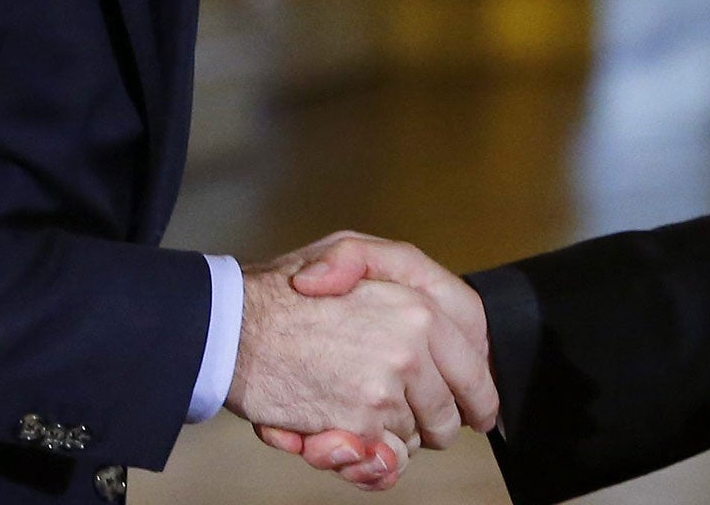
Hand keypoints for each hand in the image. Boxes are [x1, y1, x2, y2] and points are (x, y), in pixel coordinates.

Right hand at [251, 232, 496, 488]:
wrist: (231, 326)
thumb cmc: (286, 289)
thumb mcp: (351, 249)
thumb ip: (402, 268)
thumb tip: (436, 317)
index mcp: (419, 308)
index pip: (476, 366)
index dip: (478, 395)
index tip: (476, 409)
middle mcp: (411, 351)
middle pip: (448, 414)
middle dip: (430, 421)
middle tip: (401, 409)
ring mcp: (384, 393)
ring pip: (413, 440)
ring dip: (391, 436)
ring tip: (355, 408)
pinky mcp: (355, 428)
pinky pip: (381, 460)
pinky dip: (365, 458)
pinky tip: (343, 435)